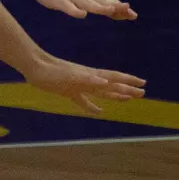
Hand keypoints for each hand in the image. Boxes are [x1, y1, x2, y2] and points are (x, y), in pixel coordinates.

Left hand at [23, 56, 146, 114]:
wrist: (35, 67)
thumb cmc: (52, 71)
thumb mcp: (70, 76)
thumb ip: (88, 79)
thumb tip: (106, 82)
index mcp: (91, 76)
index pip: (114, 78)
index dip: (128, 82)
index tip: (143, 84)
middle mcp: (88, 80)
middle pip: (112, 85)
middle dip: (127, 90)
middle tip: (142, 94)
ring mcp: (79, 86)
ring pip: (101, 93)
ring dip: (115, 95)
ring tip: (126, 99)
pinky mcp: (69, 92)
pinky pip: (85, 101)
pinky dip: (93, 107)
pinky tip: (99, 112)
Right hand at [31, 0, 137, 20]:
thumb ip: (94, 3)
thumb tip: (113, 10)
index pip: (107, 2)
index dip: (120, 9)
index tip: (134, 15)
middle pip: (100, 1)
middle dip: (115, 6)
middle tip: (129, 10)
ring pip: (86, 2)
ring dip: (99, 6)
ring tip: (111, 10)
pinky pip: (66, 6)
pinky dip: (75, 10)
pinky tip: (82, 15)